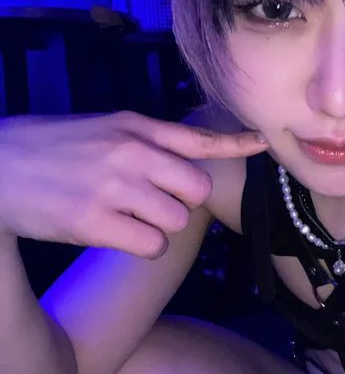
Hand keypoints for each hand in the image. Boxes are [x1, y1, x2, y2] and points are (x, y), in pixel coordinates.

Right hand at [0, 111, 266, 258]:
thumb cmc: (52, 148)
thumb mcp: (102, 128)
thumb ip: (148, 139)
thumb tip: (191, 156)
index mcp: (132, 127)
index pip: (197, 138)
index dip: (235, 144)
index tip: (263, 144)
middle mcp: (129, 153)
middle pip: (196, 189)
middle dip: (181, 201)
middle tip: (151, 201)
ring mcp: (113, 188)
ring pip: (176, 221)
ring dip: (159, 227)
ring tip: (126, 216)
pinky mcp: (95, 223)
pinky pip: (152, 246)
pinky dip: (141, 246)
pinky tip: (115, 233)